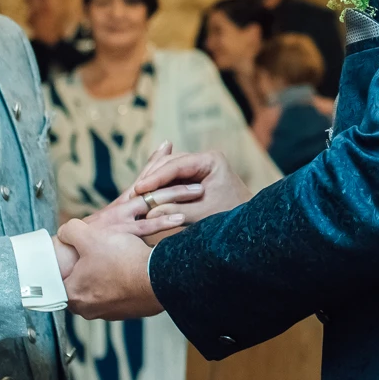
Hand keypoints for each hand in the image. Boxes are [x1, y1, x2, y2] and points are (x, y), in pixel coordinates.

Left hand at [57, 216, 165, 319]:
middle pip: (81, 284)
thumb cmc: (122, 260)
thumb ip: (71, 231)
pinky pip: (121, 294)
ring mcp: (110, 313)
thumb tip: (66, 232)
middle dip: (88, 268)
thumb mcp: (90, 236)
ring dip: (108, 275)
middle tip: (98, 252)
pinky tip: (131, 268)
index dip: (67, 262)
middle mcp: (89, 310)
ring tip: (118, 258)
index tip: (77, 253)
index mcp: (73, 295)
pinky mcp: (130, 312)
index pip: (59, 280)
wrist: (159, 276)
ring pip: (102, 289)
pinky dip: (124, 282)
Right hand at [130, 150, 249, 228]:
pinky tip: (143, 197)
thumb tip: (147, 214)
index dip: (156, 177)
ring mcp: (198, 166)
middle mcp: (203, 159)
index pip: (177, 166)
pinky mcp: (193, 177)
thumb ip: (176, 211)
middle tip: (131, 194)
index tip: (139, 189)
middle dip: (151, 179)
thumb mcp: (202, 215)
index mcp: (210, 161)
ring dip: (153, 183)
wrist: (247, 220)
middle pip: (170, 164)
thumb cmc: (229, 216)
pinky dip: (159, 188)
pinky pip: (172, 179)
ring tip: (133, 197)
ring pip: (168, 170)